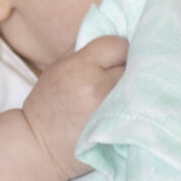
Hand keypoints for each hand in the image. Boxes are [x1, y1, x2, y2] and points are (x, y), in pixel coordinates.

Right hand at [19, 34, 127, 180]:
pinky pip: (141, 110)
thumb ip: (85, 49)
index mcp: (81, 66)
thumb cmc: (48, 105)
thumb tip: (117, 32)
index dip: (116, 52)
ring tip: (123, 96)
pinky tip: (128, 111)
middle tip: (118, 80)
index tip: (112, 62)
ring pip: (140, 87)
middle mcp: (99, 87)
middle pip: (134, 65)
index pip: (118, 45)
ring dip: (136, 89)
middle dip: (129, 69)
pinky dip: (137, 109)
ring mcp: (111, 111)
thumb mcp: (59, 67)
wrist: (39, 147)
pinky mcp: (119, 131)